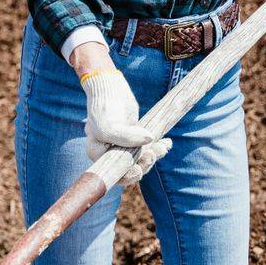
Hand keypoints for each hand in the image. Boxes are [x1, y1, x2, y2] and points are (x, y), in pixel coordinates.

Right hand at [80, 68, 171, 185]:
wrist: (110, 88)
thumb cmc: (104, 108)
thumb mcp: (109, 125)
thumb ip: (126, 137)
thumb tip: (150, 140)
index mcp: (98, 155)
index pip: (114, 175)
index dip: (128, 176)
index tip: (139, 169)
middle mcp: (110, 154)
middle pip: (130, 169)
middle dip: (145, 164)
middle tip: (154, 152)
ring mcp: (123, 147)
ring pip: (142, 159)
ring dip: (154, 154)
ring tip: (163, 145)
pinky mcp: (135, 139)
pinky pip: (148, 148)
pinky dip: (158, 147)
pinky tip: (167, 143)